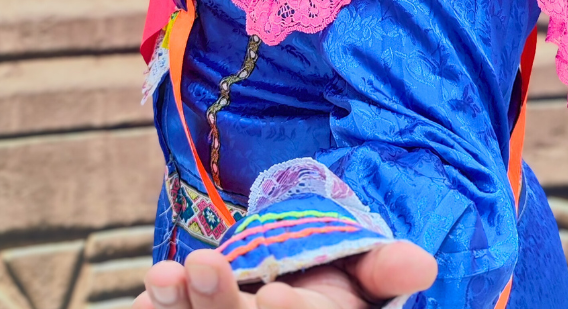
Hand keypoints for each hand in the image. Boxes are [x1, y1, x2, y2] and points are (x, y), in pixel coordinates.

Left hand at [135, 242, 437, 308]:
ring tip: (164, 273)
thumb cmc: (332, 284)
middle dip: (220, 303)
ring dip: (177, 308)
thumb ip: (386, 270)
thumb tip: (424, 265)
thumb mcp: (365, 276)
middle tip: (204, 263)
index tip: (276, 295)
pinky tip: (143, 298)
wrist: (294, 287)